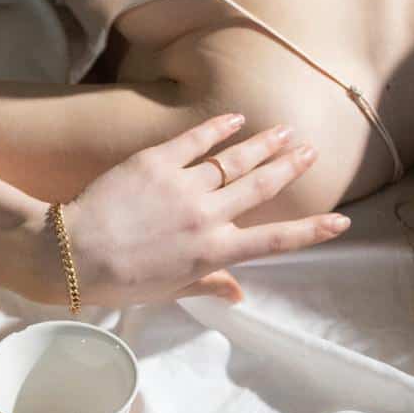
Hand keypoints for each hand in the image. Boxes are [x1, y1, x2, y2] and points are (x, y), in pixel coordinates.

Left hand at [57, 113, 349, 305]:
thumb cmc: (119, 281)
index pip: (274, 242)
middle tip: (311, 151)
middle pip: (260, 187)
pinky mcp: (157, 162)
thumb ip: (208, 285)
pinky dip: (219, 128)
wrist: (72, 254)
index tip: (341, 220)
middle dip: (290, 168)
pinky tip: (236, 118)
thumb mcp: (169, 290)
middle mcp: (207, 217)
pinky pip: (196, 141)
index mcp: (213, 253)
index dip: (311, 231)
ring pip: (236, 160)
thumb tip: (239, 294)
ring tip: (286, 131)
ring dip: (265, 144)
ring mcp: (184, 187)